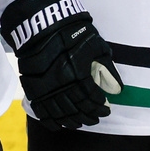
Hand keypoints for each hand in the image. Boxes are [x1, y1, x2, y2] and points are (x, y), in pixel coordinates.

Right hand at [0, 0, 122, 130]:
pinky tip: (60, 124)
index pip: (92, 99)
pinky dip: (52, 122)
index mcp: (78, 74)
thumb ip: (107, 68)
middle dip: (89, 116)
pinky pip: (42, 112)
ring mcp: (45, 89)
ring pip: (61, 114)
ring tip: (81, 122)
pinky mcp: (33, 89)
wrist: (43, 25)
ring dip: (73, 121)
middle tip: (96, 118)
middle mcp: (62, 85)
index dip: (100, 107)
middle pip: (77, 109)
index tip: (106, 109)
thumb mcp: (96, 45)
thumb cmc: (73, 32)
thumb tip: (116, 89)